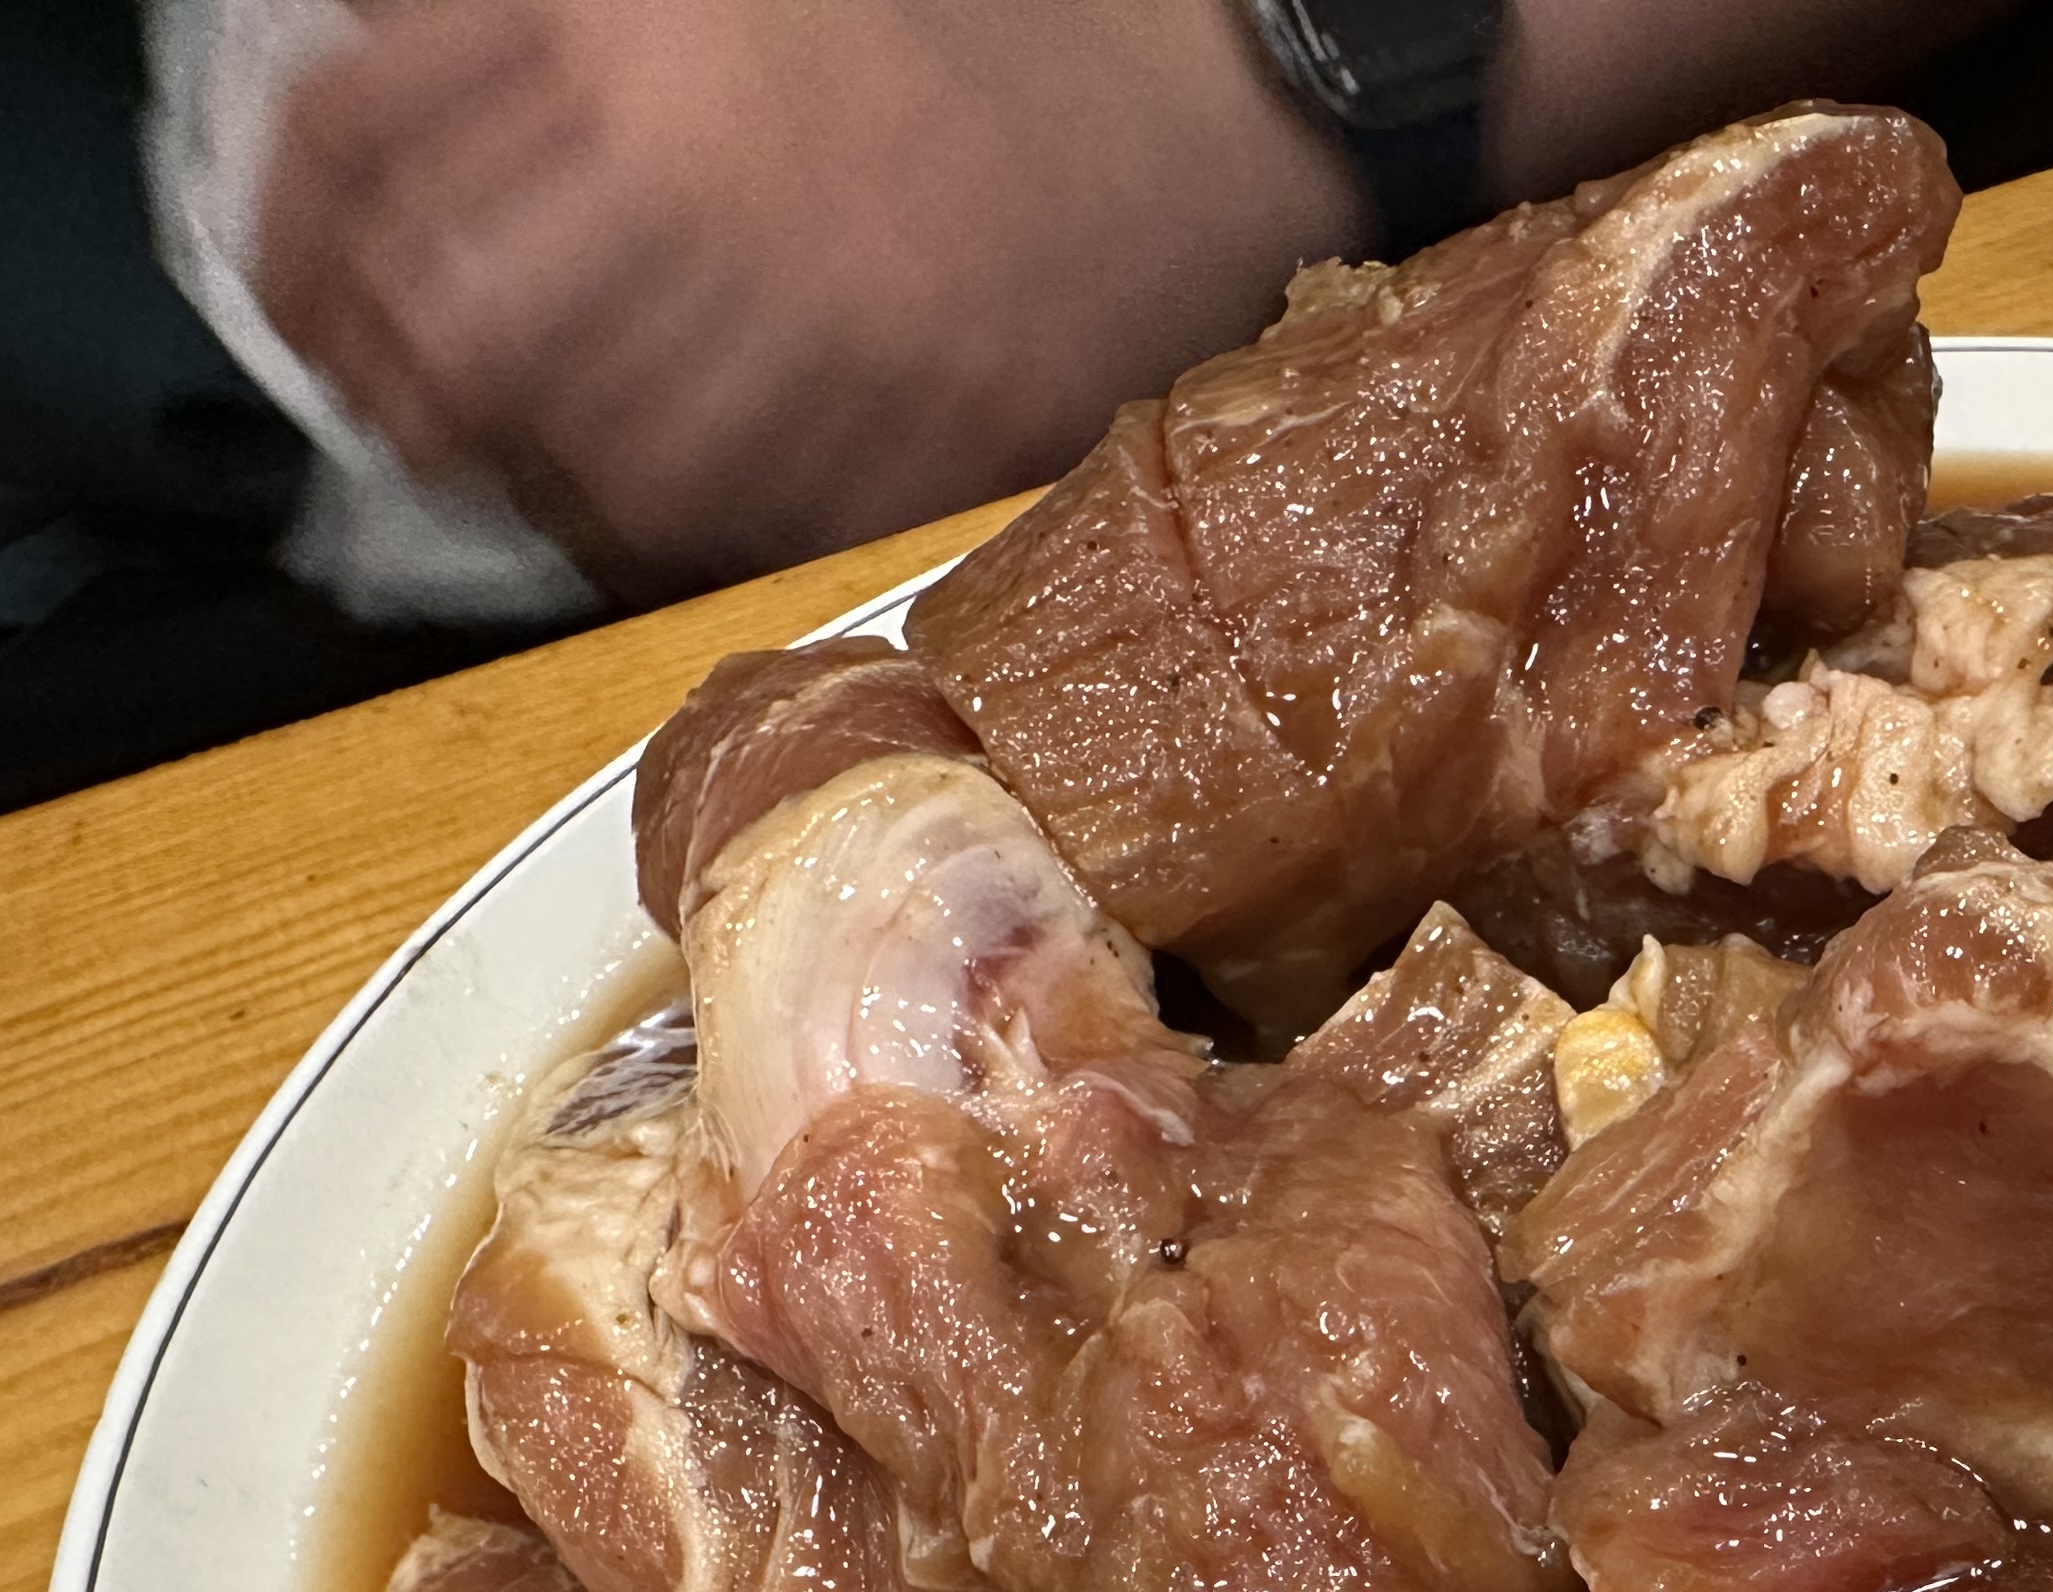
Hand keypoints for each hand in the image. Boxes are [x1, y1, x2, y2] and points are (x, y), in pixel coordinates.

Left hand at [255, 0, 1363, 595]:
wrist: (1224, 88)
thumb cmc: (987, 24)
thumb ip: (537, 22)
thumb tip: (364, 93)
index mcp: (633, 29)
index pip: (359, 143)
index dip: (287, 243)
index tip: (289, 292)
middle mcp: (708, 175)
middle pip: (450, 332)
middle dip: (400, 394)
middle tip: (400, 417)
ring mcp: (830, 322)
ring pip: (591, 459)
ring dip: (538, 484)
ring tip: (536, 472)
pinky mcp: (934, 431)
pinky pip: (753, 527)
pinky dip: (686, 537)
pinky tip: (673, 506)